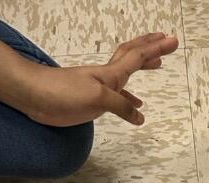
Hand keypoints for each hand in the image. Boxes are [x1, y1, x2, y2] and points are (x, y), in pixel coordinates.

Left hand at [23, 33, 178, 126]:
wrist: (35, 95)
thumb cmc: (64, 92)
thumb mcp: (97, 98)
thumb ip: (120, 106)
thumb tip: (140, 116)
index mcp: (111, 74)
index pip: (138, 57)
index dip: (156, 48)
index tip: (173, 40)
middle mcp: (108, 77)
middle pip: (133, 57)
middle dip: (151, 48)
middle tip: (167, 41)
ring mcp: (100, 88)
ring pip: (126, 74)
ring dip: (142, 67)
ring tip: (157, 65)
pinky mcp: (92, 101)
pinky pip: (118, 97)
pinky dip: (130, 100)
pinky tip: (136, 108)